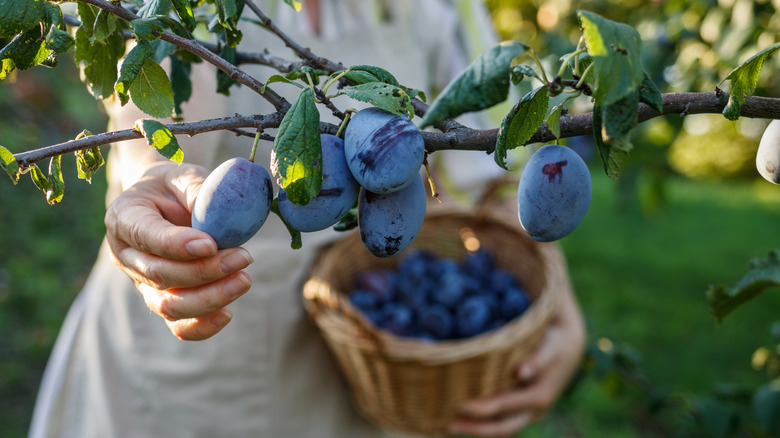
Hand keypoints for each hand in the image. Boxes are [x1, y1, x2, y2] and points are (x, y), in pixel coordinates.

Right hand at [104, 162, 253, 340]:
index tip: (211, 243)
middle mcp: (126, 255)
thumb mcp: (184, 175)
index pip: (145, 236)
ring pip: (168, 305)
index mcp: (124, 217)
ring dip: (209, 298)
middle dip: (205, 271)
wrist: (167, 200)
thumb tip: (221, 215)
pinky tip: (228, 313)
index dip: (177, 244)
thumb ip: (199, 189)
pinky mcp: (162, 299)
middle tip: (244, 257)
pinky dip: (203, 326)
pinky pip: (178, 325)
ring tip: (244, 279)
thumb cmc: (176, 185)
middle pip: (160, 274)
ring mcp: (142, 282)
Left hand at [449, 284, 585, 436]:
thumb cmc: (556, 344)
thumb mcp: (551, 347)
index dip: (482, 409)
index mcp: (539, 396)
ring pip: (501, 427)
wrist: (570, 348)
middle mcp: (534, 410)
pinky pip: (501, 420)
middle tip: (448, 425)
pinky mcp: (523, 408)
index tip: (461, 406)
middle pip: (502, 427)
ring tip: (448, 426)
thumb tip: (522, 373)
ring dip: (476, 428)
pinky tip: (463, 417)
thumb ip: (537, 360)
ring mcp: (529, 412)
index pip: (505, 407)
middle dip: (475, 429)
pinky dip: (483, 421)